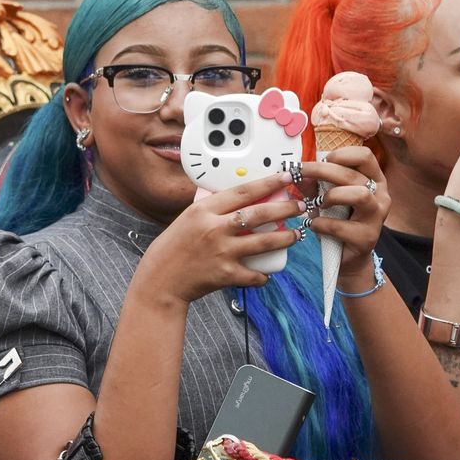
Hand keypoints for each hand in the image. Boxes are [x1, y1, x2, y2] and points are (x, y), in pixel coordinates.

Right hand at [137, 173, 303, 303]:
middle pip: (259, 213)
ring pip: (264, 242)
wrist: (160, 281)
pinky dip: (263, 275)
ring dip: (285, 238)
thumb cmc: (173, 249)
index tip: (285, 178)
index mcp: (203, 210)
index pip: (243, 191)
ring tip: (296, 235)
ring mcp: (222, 252)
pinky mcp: (226, 275)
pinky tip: (267, 273)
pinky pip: (255, 274)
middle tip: (299, 207)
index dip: (268, 182)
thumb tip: (239, 201)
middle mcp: (214, 229)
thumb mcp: (189, 219)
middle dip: (285, 208)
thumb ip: (212, 210)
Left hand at [295, 145, 388, 277]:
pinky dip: (322, 224)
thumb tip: (296, 172)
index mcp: (374, 180)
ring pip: (360, 195)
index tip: (323, 159)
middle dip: (323, 170)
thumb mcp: (325, 199)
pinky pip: (342, 226)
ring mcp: (377, 217)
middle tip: (301, 173)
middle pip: (354, 174)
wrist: (347, 257)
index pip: (365, 156)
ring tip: (318, 204)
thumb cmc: (338, 222)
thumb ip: (314, 184)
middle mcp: (381, 195)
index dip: (343, 154)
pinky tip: (313, 225)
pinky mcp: (367, 237)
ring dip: (332, 196)